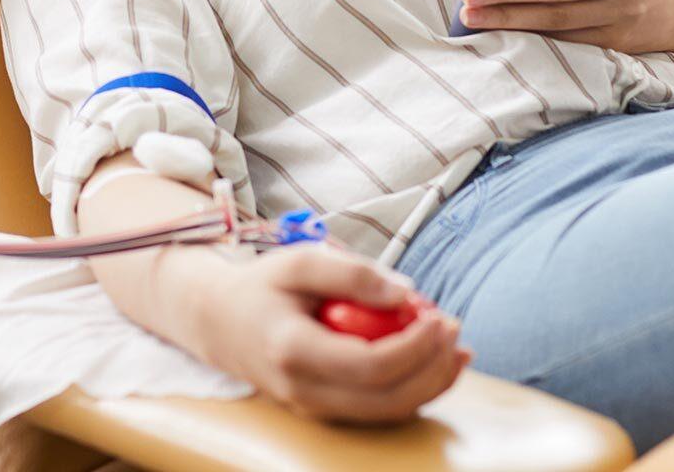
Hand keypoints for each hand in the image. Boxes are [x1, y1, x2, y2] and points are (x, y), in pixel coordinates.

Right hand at [187, 245, 469, 423]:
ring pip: (387, 412)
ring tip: (456, 347)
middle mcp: (303, 390)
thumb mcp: (300, 261)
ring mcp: (313, 407)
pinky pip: (378, 409)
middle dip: (433, 369)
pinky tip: (436, 362)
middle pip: (387, 399)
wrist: (217, 322)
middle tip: (455, 329)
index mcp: (293, 350)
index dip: (415, 347)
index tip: (439, 317)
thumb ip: (352, 273)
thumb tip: (406, 296)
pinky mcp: (324, 411)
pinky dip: (414, 389)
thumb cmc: (262, 287)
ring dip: (432, 383)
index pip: (370, 366)